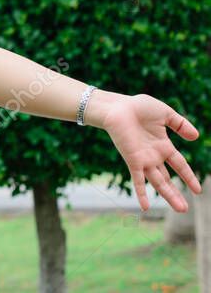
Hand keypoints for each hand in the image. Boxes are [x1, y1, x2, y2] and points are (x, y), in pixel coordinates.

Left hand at [99, 93, 202, 211]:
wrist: (118, 107)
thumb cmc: (138, 107)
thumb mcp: (165, 114)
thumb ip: (181, 124)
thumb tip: (196, 137)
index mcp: (162, 146)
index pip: (179, 164)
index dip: (188, 176)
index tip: (197, 190)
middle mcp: (153, 156)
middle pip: (167, 179)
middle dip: (176, 193)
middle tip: (185, 209)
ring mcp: (143, 160)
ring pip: (158, 182)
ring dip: (168, 196)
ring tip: (181, 209)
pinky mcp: (132, 160)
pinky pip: (138, 180)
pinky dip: (142, 193)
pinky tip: (145, 207)